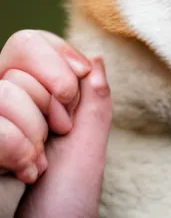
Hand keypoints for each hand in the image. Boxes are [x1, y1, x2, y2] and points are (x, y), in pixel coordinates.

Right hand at [0, 30, 111, 216]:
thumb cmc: (71, 192)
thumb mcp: (90, 139)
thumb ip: (94, 95)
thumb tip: (95, 57)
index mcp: (34, 96)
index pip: (29, 43)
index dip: (57, 63)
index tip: (73, 94)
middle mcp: (4, 103)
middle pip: (20, 70)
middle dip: (50, 105)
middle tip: (58, 133)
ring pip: (7, 93)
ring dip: (31, 134)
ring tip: (38, 161)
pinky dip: (16, 148)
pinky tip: (26, 170)